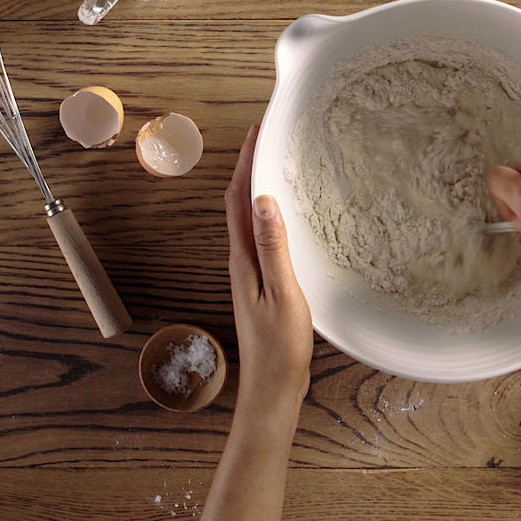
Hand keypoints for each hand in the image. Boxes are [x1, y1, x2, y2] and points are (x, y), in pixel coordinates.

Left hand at [224, 124, 312, 412]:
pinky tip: (283, 215)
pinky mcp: (262, 283)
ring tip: (274, 165)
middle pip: (238, 204)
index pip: (237, 199)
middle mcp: (241, 261)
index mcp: (243, 259)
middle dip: (248, 168)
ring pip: (248, 219)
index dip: (244, 163)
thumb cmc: (280, 346)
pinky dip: (268, 214)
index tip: (256, 133)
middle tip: (265, 139)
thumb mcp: (282, 292)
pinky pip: (260, 236)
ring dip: (257, 189)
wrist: (272, 387)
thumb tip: (264, 200)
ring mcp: (249, 273)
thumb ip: (273, 247)